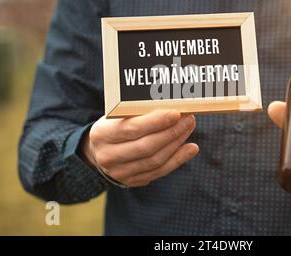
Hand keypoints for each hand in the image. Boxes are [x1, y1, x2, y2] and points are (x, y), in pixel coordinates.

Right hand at [81, 110, 198, 186]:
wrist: (99, 152)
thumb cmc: (114, 127)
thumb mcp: (117, 116)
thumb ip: (138, 114)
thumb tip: (171, 108)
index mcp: (102, 135)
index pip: (133, 128)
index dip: (156, 122)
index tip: (176, 113)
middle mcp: (109, 156)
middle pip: (147, 146)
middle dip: (172, 132)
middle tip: (188, 119)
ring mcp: (120, 172)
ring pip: (155, 160)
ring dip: (177, 143)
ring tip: (188, 128)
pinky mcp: (133, 181)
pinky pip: (160, 171)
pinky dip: (178, 159)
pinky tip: (191, 148)